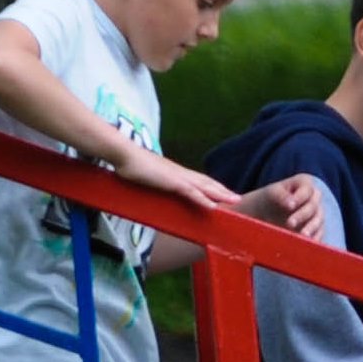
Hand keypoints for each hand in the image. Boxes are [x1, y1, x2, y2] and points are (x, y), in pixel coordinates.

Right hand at [116, 145, 234, 209]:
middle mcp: (181, 172)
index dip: (212, 186)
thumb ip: (156, 180)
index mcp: (176, 171)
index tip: (223, 192)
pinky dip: (203, 200)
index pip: (199, 179)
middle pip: (207, 182)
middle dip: (223, 190)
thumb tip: (156, 184)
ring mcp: (178, 177)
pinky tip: (213, 207)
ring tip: (235, 201)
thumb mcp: (148, 176)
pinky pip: (192, 193)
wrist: (124, 155)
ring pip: (205, 187)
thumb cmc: (132, 164)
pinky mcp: (172, 182)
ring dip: (220, 194)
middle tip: (237, 197)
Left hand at [238, 174, 329, 238]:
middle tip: (290, 223)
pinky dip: (315, 238)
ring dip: (311, 228)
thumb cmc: (269, 199)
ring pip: (319, 220)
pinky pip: (320, 233)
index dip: (299, 197)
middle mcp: (314, 197)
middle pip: (313, 205)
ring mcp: (317, 213)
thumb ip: (280, 196)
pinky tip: (307, 242)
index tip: (290, 206)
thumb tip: (290, 204)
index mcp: (304, 184)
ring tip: (301, 236)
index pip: (307, 189)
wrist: (265, 215)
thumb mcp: (271, 194)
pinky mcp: (317, 228)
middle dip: (302, 215)